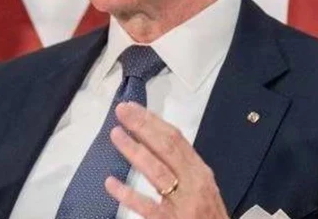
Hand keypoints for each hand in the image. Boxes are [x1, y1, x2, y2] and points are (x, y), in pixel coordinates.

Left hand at [105, 102, 228, 218]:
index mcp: (199, 172)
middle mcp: (194, 184)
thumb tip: (152, 140)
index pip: (176, 139)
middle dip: (143, 127)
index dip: (153, 121)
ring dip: (135, 151)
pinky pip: (147, 207)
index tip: (133, 108)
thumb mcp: (199, 187)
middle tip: (121, 111)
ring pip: (157, 172)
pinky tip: (111, 183)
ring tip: (116, 134)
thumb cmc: (206, 215)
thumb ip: (180, 166)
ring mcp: (183, 204)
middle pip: (167, 149)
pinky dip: (128, 194)